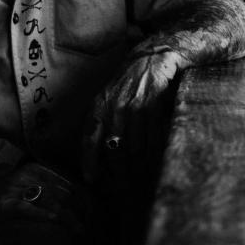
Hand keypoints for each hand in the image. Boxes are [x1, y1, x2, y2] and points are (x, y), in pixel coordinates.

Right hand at [0, 160, 91, 230]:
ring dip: (66, 216)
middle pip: (59, 192)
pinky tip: (55, 220)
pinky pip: (29, 208)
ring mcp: (16, 190)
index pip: (62, 181)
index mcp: (32, 170)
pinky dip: (44, 214)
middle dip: (76, 209)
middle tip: (89, 223)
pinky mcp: (7, 205)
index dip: (78, 196)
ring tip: (78, 229)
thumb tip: (61, 193)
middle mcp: (26, 177)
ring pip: (48, 201)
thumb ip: (38, 183)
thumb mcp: (20, 180)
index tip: (89, 209)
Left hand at [82, 47, 181, 182]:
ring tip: (141, 182)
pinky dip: (154, 154)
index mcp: (99, 104)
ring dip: (138, 167)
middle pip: (114, 148)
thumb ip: (103, 119)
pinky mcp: (152, 104)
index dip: (89, 160)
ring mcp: (133, 105)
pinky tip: (156, 164)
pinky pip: (152, 137)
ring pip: (134, 146)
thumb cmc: (129, 80)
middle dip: (119, 171)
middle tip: (124, 188)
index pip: (89, 137)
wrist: (153, 56)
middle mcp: (113, 106)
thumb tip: (101, 151)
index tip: (90, 179)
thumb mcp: (109, 95)